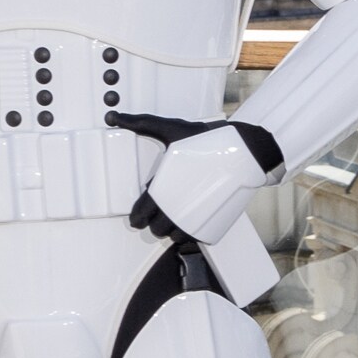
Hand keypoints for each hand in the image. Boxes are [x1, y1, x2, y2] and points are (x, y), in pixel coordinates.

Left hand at [137, 125, 268, 245]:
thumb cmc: (207, 140)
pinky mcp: (213, 225)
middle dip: (155, 222)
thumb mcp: (171, 129)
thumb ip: (140, 124)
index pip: (141, 215)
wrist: (244, 150)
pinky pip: (194, 240)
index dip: (137, 217)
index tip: (138, 217)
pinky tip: (191, 222)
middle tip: (161, 211)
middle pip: (157, 229)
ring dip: (173, 230)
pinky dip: (190, 235)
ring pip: (175, 237)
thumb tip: (113, 117)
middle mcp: (177, 209)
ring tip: (176, 216)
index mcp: (162, 190)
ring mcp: (196, 220)